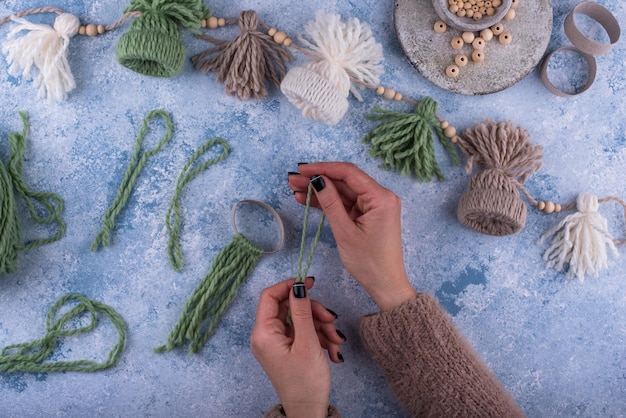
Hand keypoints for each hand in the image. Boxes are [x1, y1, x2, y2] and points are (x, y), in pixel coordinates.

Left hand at [250, 278, 344, 417]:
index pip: (270, 296)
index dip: (290, 286)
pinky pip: (304, 331)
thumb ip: (303, 311)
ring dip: (321, 326)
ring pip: (300, 318)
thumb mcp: (307, 343)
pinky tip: (332, 349)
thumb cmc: (305, 383)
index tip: (310, 282)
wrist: (309, 412)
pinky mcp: (288, 348)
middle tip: (331, 319)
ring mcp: (277, 342)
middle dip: (314, 311)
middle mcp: (266, 336)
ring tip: (335, 341)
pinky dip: (319, 336)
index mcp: (263, 333)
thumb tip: (298, 286)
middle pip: (289, 307)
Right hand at [289, 162, 416, 310]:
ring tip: (295, 189)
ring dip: (320, 190)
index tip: (302, 169)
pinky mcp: (367, 215)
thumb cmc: (370, 262)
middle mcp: (380, 197)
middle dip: (318, 179)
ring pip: (342, 192)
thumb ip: (331, 203)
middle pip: (344, 181)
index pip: (349, 173)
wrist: (384, 284)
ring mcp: (373, 206)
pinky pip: (345, 203)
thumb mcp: (345, 231)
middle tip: (293, 180)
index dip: (323, 168)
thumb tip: (317, 180)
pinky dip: (328, 202)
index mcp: (381, 198)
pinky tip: (308, 200)